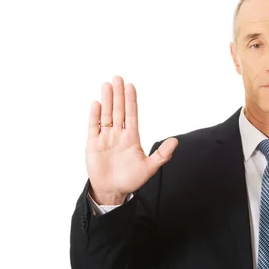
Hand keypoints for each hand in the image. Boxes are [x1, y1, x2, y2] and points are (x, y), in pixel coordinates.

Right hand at [85, 76, 177, 204]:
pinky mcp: (93, 144)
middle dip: (118, 94)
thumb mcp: (150, 168)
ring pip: (106, 115)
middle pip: (118, 110)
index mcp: (132, 138)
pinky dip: (94, 115)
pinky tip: (96, 103)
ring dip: (107, 100)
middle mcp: (118, 134)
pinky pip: (93, 127)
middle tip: (118, 77)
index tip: (131, 86)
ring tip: (107, 85)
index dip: (131, 101)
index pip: (131, 115)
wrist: (112, 190)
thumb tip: (175, 141)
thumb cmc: (131, 180)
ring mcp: (105, 138)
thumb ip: (162, 154)